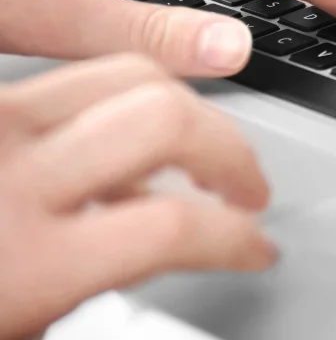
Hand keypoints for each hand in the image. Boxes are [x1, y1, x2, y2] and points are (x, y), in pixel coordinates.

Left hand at [0, 55, 275, 339]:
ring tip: (213, 134)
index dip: (233, 238)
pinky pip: (79, 80)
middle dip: (230, 150)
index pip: (171, 227)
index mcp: (23, 258)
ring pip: (125, 77)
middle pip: (162, 121)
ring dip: (188, 99)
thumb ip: (79, 280)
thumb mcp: (6, 312)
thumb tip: (146, 259)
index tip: (255, 249)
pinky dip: (129, 91)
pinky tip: (133, 116)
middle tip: (251, 186)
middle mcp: (8, 169)